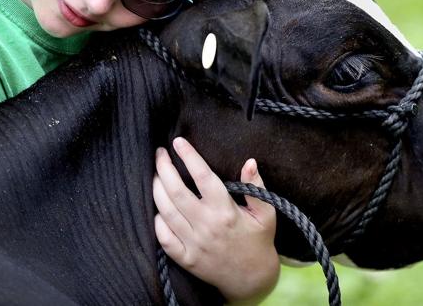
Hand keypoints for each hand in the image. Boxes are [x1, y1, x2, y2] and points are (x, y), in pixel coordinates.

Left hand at [153, 137, 279, 303]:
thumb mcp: (266, 212)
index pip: (202, 177)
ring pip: (166, 211)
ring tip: (156, 174)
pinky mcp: (185, 259)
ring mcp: (194, 244)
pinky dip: (157, 220)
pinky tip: (157, 206)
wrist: (252, 279)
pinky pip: (163, 237)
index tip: (178, 141)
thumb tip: (249, 161)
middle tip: (160, 153)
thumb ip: (255, 186)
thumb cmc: (259, 240)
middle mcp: (207, 226)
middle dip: (164, 168)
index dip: (189, 156)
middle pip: (176, 191)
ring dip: (157, 189)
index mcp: (226, 211)